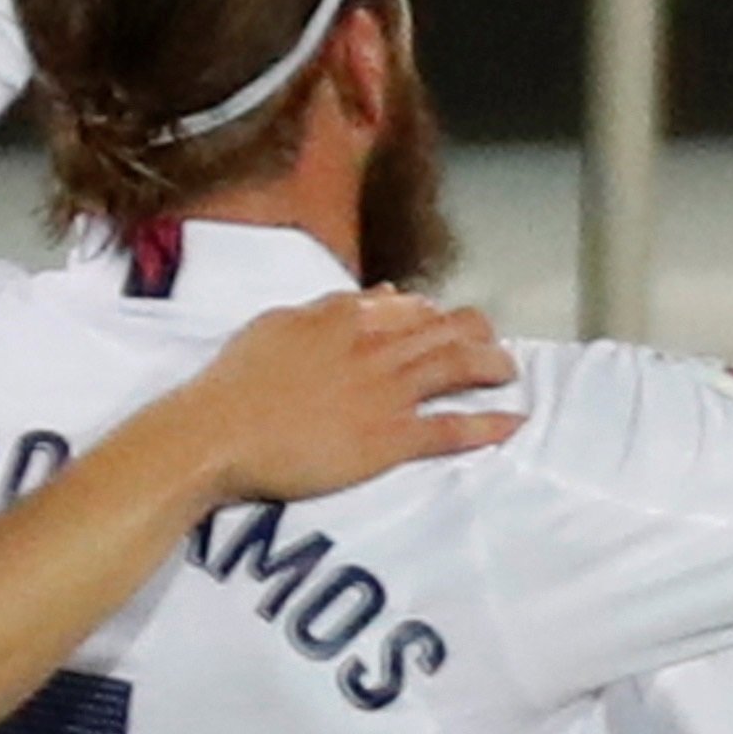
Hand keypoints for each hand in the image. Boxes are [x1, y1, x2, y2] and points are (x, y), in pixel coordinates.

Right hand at [160, 291, 521, 502]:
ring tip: (509, 371)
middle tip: (491, 342)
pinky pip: (449, 429)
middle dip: (476, 332)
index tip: (442, 322)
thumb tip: (379, 295)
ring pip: (456, 367)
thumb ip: (330, 307)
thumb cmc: (236, 382)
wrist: (219, 433)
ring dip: (491, 366)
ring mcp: (387, 393)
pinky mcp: (390, 438)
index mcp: (346, 317)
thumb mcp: (278, 324)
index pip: (407, 306)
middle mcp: (376, 348)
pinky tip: (513, 422)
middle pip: (444, 330)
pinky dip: (486, 425)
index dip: (432, 313)